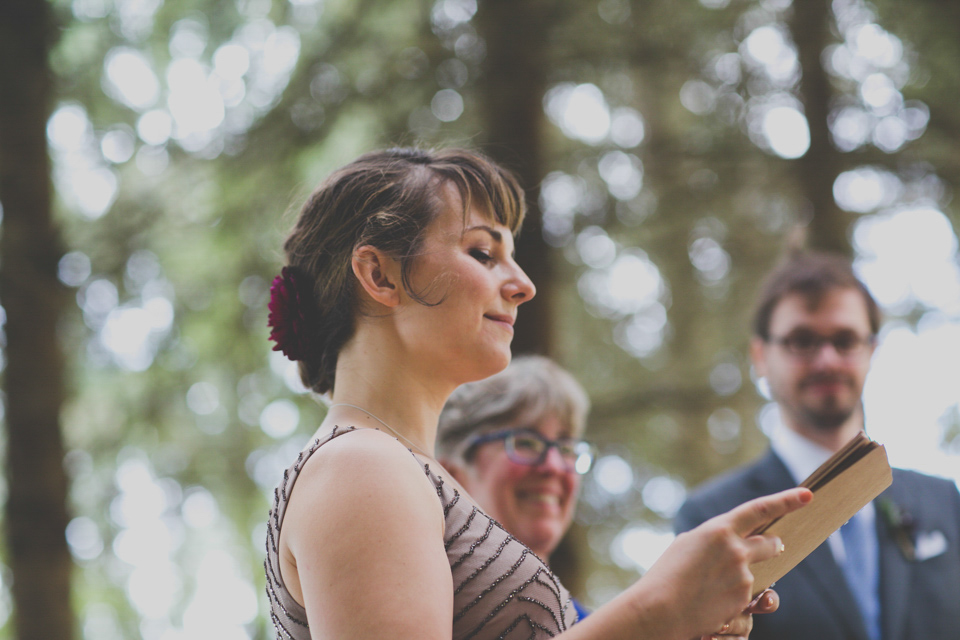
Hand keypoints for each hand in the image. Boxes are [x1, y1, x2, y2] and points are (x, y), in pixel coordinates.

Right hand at [638, 488, 810, 639]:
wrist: (661, 608)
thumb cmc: (667, 574)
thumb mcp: (688, 544)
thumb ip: (714, 538)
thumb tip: (732, 541)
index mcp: (719, 529)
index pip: (761, 509)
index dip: (787, 500)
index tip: (808, 495)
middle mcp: (737, 550)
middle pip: (771, 543)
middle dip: (773, 545)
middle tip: (772, 546)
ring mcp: (743, 577)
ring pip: (758, 573)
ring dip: (744, 577)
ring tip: (713, 585)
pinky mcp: (745, 600)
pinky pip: (750, 595)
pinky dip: (736, 596)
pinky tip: (713, 600)